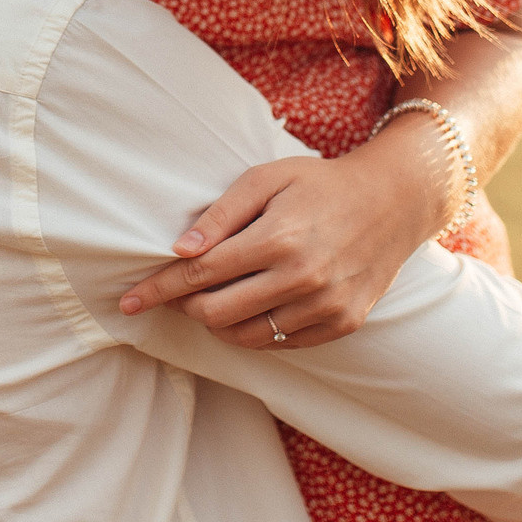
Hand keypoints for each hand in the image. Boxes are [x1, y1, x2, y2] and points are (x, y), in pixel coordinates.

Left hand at [116, 118, 459, 349]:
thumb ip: (221, 214)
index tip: (128, 301)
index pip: (200, 275)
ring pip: (245, 336)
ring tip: (214, 297)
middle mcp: (302, 278)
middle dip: (186, 305)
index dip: (158, 288)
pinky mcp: (342, 323)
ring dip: (217, 322)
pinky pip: (280, 343)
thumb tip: (180, 250)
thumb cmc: (320, 183)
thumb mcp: (267, 178)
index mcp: (279, 238)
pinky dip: (255, 330)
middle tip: (180, 288)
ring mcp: (325, 306)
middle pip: (216, 314)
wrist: (393, 201)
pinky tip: (252, 305)